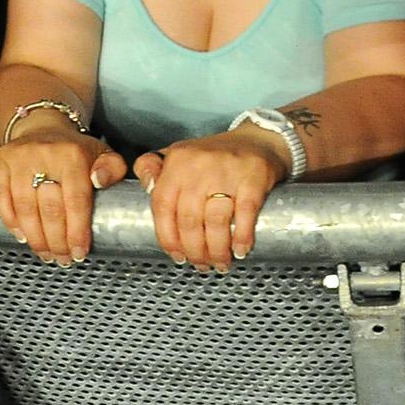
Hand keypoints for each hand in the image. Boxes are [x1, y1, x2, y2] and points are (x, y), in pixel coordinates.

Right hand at [0, 127, 128, 266]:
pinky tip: (23, 237)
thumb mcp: (103, 154)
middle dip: (57, 241)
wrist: (43, 128)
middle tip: (63, 259)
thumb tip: (100, 181)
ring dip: (36, 238)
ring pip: (26, 208)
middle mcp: (45, 154)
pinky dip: (12, 222)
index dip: (77, 231)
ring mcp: (19, 159)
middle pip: (50, 209)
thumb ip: (112, 169)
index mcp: (73, 154)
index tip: (79, 252)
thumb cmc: (76, 150)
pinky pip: (2, 199)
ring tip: (46, 254)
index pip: (76, 200)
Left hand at [133, 128, 290, 272]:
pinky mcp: (254, 177)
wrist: (258, 140)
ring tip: (220, 263)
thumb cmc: (214, 156)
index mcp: (177, 161)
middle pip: (189, 220)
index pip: (163, 207)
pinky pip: (245, 214)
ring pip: (215, 222)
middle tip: (201, 264)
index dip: (168, 238)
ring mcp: (227, 171)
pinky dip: (242, 237)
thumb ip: (151, 168)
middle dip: (195, 250)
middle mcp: (199, 164)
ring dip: (217, 250)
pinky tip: (240, 250)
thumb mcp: (177, 155)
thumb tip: (147, 186)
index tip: (177, 256)